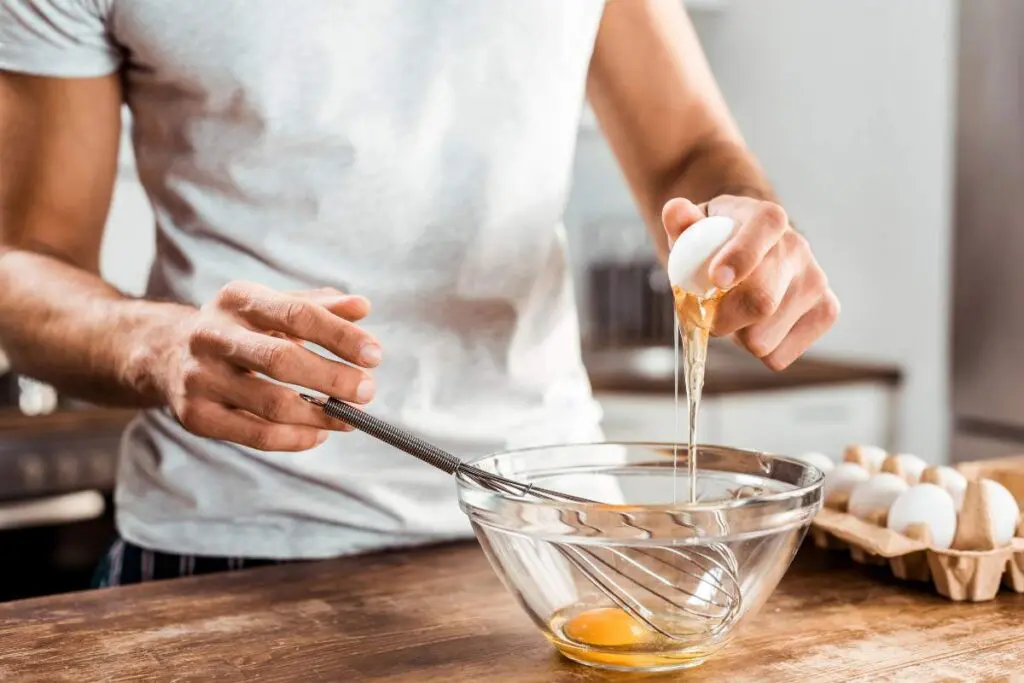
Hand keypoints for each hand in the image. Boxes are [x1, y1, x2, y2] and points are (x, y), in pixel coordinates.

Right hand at [160, 282, 380, 450]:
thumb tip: (363, 307)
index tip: (375, 355)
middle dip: (332, 378)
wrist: (166, 354)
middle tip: (367, 390)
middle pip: (281, 360)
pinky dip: (296, 439)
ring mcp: (201, 378)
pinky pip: (256, 434)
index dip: (340, 336)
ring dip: (319, 414)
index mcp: (238, 299)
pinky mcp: (196, 416)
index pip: (297, 314)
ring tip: (349, 417)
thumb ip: (318, 307)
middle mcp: (213, 335)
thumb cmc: (240, 329)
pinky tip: (320, 434)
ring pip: (271, 404)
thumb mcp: (272, 306)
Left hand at [662, 195, 838, 369]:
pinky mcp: (826, 312)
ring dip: (736, 336)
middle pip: (761, 301)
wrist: (751, 255)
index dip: (740, 257)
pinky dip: (757, 351)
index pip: (763, 231)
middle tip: (706, 315)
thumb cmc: (715, 243)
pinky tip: (755, 326)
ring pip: (762, 338)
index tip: (716, 279)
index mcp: (768, 218)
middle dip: (721, 319)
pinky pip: (778, 357)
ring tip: (735, 313)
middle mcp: (798, 248)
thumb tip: (675, 212)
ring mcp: (816, 281)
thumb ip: (680, 218)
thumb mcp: (694, 227)